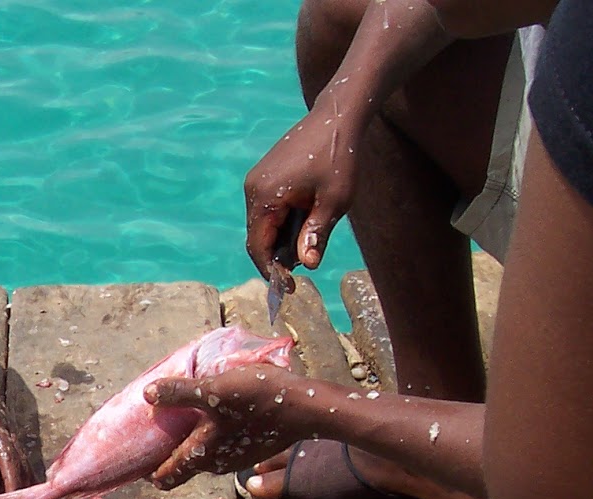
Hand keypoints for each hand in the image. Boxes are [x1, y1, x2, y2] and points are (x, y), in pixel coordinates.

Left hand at [0, 355, 30, 491]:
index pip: (10, 463)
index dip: (12, 487)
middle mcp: (9, 432)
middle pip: (23, 467)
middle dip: (21, 494)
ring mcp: (10, 432)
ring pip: (23, 464)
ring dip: (20, 487)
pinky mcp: (6, 433)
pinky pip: (16, 459)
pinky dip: (16, 477)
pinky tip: (7, 493)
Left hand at [145, 364, 305, 489]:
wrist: (306, 408)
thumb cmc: (258, 399)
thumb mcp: (215, 390)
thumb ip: (180, 393)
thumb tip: (147, 393)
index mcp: (201, 456)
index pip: (165, 478)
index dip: (147, 471)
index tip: (137, 456)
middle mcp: (216, 464)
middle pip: (181, 468)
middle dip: (166, 456)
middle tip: (155, 431)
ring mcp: (235, 459)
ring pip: (202, 458)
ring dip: (190, 444)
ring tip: (181, 418)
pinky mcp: (250, 449)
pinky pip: (221, 448)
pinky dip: (211, 437)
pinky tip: (213, 415)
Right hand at [244, 105, 364, 278]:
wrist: (337, 117)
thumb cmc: (339, 157)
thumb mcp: (334, 201)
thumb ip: (316, 235)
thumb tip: (306, 266)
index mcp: (265, 196)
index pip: (257, 246)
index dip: (270, 271)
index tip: (288, 287)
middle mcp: (253, 188)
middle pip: (256, 237)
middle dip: (276, 257)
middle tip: (302, 268)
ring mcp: (256, 180)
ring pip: (261, 224)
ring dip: (279, 239)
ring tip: (306, 244)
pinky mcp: (264, 175)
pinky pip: (265, 209)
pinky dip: (280, 223)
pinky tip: (302, 223)